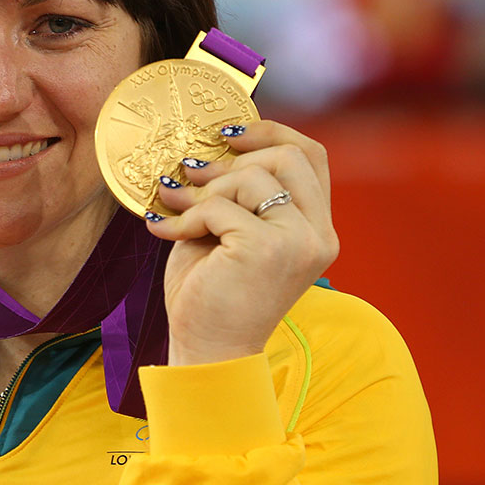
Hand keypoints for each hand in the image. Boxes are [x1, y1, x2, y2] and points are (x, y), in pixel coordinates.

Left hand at [145, 121, 338, 365]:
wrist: (207, 352)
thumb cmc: (213, 295)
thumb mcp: (230, 232)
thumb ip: (235, 193)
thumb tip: (208, 148)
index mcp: (316, 229)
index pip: (311, 156)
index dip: (271, 132)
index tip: (228, 135)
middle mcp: (318, 235)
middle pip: (288, 155)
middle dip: (231, 159)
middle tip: (191, 172)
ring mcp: (298, 242)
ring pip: (252, 177)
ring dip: (204, 190)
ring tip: (175, 208)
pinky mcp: (267, 249)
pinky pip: (220, 206)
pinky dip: (187, 215)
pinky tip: (166, 232)